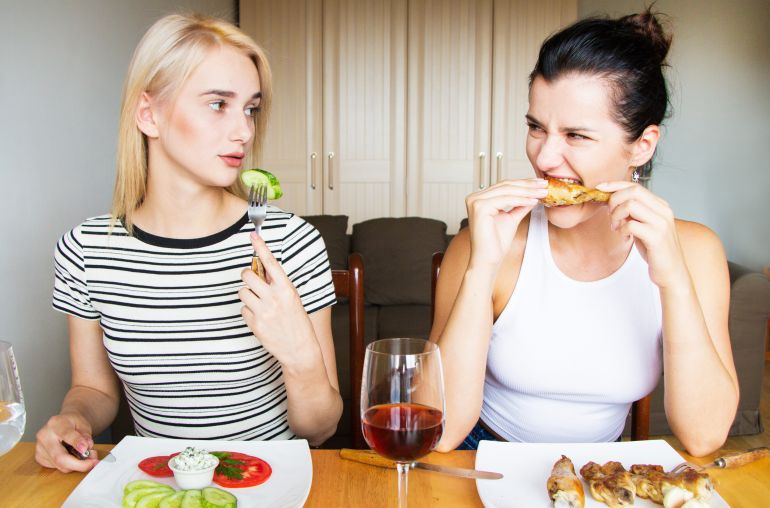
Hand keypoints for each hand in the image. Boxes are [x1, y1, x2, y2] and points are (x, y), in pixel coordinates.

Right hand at [35, 412, 98, 472]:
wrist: (62, 423)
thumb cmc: (72, 423)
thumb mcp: (83, 423)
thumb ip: (86, 434)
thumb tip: (87, 446)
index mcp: (55, 424)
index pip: (66, 435)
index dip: (77, 443)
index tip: (86, 448)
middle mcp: (44, 436)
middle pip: (59, 457)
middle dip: (78, 464)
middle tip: (93, 463)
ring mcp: (40, 448)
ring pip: (59, 465)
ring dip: (76, 465)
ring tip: (87, 457)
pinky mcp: (40, 458)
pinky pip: (56, 467)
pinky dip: (69, 466)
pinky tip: (73, 457)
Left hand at [239, 233, 316, 368]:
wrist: (300, 350)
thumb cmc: (298, 323)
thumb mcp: (293, 299)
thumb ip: (278, 285)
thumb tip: (263, 271)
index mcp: (286, 289)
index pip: (270, 262)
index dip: (260, 247)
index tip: (253, 235)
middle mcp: (274, 298)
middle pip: (247, 275)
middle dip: (248, 276)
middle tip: (253, 282)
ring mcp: (263, 311)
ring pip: (242, 292)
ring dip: (248, 295)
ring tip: (259, 304)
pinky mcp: (254, 324)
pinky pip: (243, 310)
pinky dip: (248, 312)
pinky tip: (260, 318)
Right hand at [465, 178, 547, 269]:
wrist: (488, 259)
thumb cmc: (496, 242)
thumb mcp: (512, 218)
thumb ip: (520, 205)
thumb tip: (534, 194)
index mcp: (480, 198)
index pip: (505, 185)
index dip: (524, 183)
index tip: (540, 184)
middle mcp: (474, 197)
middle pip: (506, 185)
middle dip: (528, 185)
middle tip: (544, 184)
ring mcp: (475, 202)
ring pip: (507, 191)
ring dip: (527, 191)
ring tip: (542, 192)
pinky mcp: (479, 208)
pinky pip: (505, 200)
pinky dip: (521, 200)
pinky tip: (533, 201)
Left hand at [597, 181, 688, 287]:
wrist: (671, 272)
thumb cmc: (654, 249)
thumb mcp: (643, 226)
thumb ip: (633, 213)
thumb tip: (612, 200)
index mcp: (660, 206)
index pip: (636, 186)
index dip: (615, 185)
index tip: (600, 188)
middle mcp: (663, 211)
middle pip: (633, 191)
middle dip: (614, 200)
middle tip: (610, 215)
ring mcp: (661, 223)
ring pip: (631, 205)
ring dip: (616, 215)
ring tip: (616, 227)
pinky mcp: (657, 237)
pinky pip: (631, 225)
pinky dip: (621, 230)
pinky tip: (624, 238)